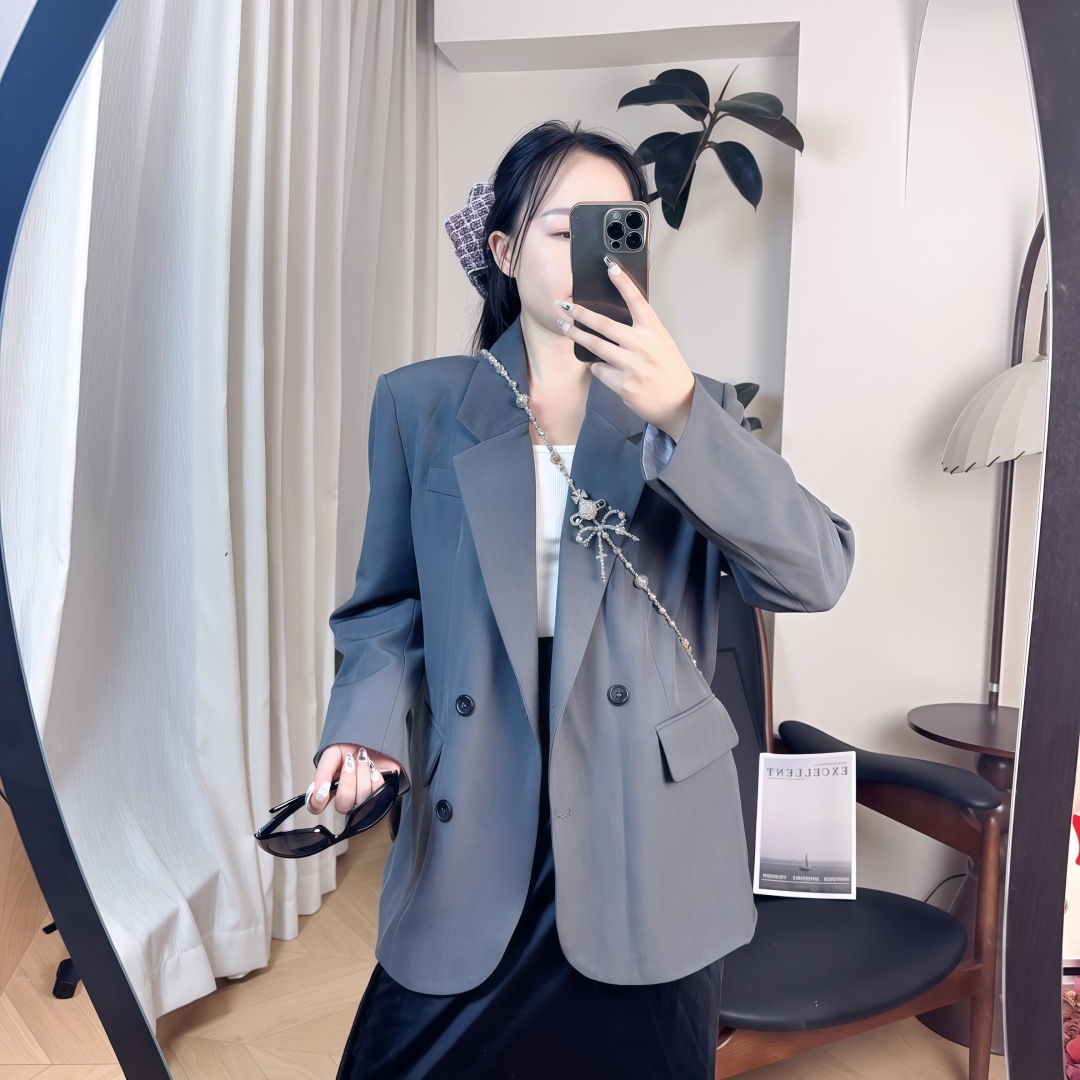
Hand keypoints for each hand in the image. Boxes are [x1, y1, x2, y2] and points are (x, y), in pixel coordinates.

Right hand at [307, 745, 403, 815]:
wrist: (375, 737)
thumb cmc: (353, 745)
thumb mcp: (333, 752)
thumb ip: (323, 772)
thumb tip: (318, 793)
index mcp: (331, 787)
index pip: (317, 806)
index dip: (317, 804)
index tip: (322, 794)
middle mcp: (346, 796)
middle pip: (342, 805)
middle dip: (348, 781)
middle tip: (350, 763)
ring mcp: (363, 798)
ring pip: (361, 801)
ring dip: (362, 775)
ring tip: (363, 760)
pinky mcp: (380, 794)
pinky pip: (378, 794)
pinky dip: (375, 778)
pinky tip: (373, 769)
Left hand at [554, 257, 695, 439]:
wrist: (678, 402)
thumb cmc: (668, 370)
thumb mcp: (661, 343)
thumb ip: (642, 331)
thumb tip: (616, 320)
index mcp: (654, 331)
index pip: (637, 301)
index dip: (623, 283)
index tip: (610, 267)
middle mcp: (643, 345)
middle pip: (604, 324)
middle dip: (580, 313)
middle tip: (564, 305)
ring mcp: (632, 365)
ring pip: (595, 345)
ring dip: (576, 335)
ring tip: (564, 327)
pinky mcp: (623, 384)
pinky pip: (600, 370)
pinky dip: (597, 367)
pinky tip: (601, 367)